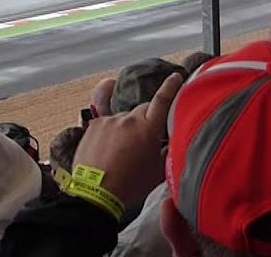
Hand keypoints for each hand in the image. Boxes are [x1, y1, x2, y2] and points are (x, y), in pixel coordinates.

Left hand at [70, 72, 182, 209]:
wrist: (95, 194)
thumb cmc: (129, 185)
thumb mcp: (157, 172)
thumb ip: (167, 152)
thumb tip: (173, 142)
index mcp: (149, 129)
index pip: (163, 99)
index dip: (171, 86)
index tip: (176, 76)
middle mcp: (129, 119)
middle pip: (143, 110)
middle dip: (146, 120)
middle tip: (144, 139)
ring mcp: (110, 120)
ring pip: (125, 117)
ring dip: (127, 128)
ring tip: (122, 151)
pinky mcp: (94, 124)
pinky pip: (107, 121)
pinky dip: (111, 131)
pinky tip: (108, 147)